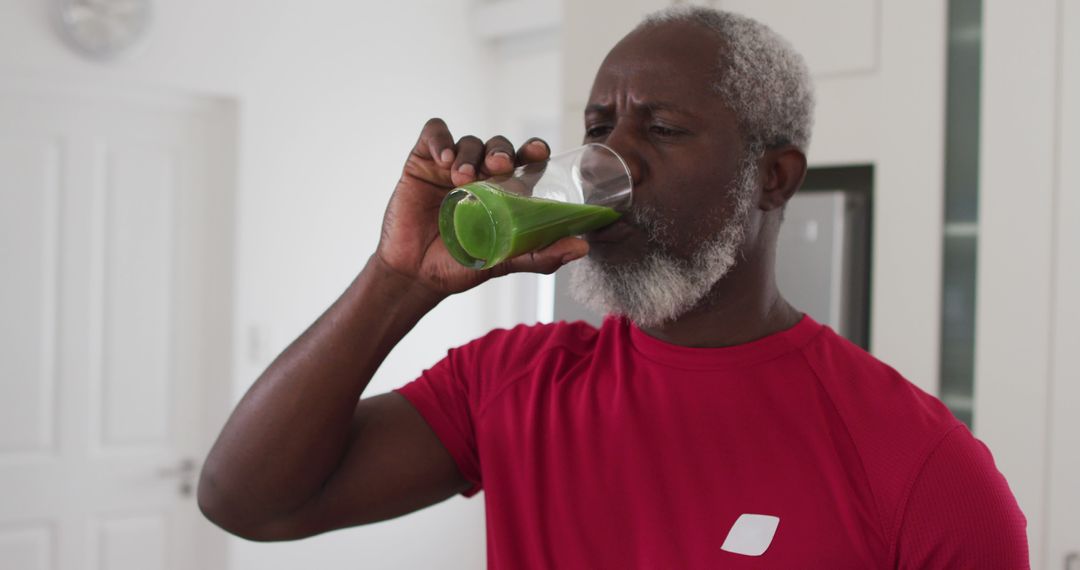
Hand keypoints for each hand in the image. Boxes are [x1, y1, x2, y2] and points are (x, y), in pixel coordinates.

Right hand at [375, 118, 588, 296]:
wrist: (415, 275)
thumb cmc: (460, 266)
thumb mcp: (503, 262)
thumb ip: (540, 254)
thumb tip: (581, 247)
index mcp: (504, 191)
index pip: (525, 160)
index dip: (534, 150)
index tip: (538, 153)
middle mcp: (481, 174)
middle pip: (499, 146)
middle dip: (502, 151)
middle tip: (499, 167)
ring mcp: (451, 167)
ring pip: (470, 141)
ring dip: (470, 155)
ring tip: (462, 179)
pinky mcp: (422, 163)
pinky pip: (434, 134)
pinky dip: (441, 140)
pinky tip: (443, 161)